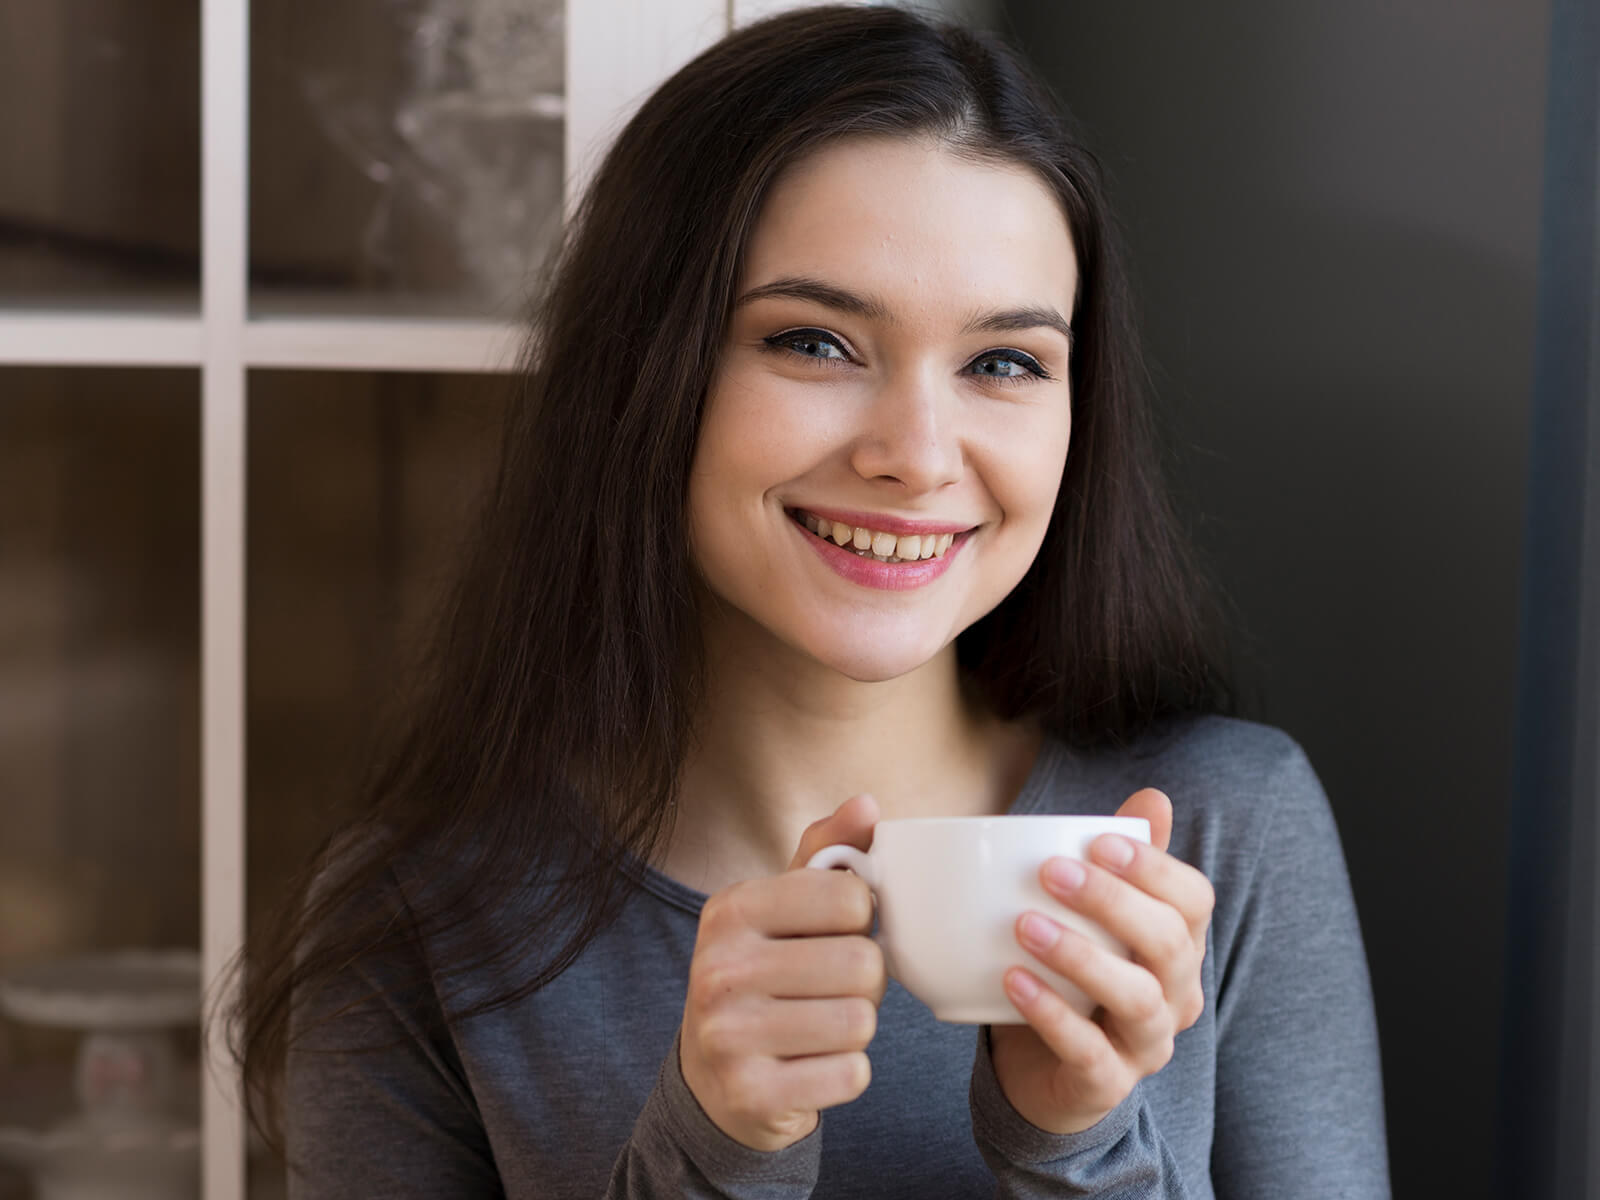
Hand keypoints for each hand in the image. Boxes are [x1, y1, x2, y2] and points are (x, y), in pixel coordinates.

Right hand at [678, 794, 886, 1150]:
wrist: (714, 1075)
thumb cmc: (767, 971)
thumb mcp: (785, 904)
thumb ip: (829, 851)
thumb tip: (867, 804)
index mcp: (732, 908)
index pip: (851, 898)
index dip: (863, 919)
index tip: (835, 933)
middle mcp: (720, 967)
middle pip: (863, 965)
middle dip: (866, 980)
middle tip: (833, 987)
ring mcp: (728, 1035)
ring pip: (861, 1021)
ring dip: (857, 1026)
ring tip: (822, 1022)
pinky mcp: (750, 1093)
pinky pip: (851, 1075)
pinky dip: (846, 1072)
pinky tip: (812, 1064)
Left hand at [988, 789, 1212, 1133]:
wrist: (1044, 1071)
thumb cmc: (1075, 979)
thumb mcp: (1096, 917)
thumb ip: (1121, 861)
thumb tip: (1153, 796)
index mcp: (1179, 947)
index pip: (1193, 901)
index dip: (1153, 868)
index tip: (1098, 840)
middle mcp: (1175, 996)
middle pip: (1168, 944)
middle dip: (1112, 902)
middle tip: (1049, 871)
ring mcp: (1146, 1045)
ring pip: (1136, 999)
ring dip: (1080, 956)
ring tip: (1024, 924)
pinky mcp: (1106, 1084)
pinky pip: (1089, 1052)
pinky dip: (1051, 1014)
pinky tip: (1013, 980)